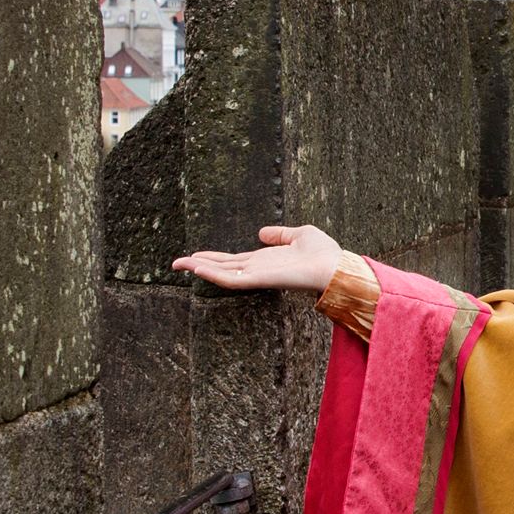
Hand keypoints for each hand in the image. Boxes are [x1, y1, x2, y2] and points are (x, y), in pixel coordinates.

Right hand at [172, 223, 347, 294]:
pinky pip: (233, 279)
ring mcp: (258, 276)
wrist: (336, 267)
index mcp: (264, 260)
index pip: (233, 260)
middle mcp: (257, 269)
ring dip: (200, 269)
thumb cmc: (325, 253)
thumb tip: (262, 232)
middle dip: (199, 264)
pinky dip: (214, 275)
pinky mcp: (261, 280)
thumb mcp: (300, 235)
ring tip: (179, 264)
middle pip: (222, 267)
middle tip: (176, 263)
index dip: (213, 257)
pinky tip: (198, 268)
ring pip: (222, 274)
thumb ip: (280, 234)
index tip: (195, 255)